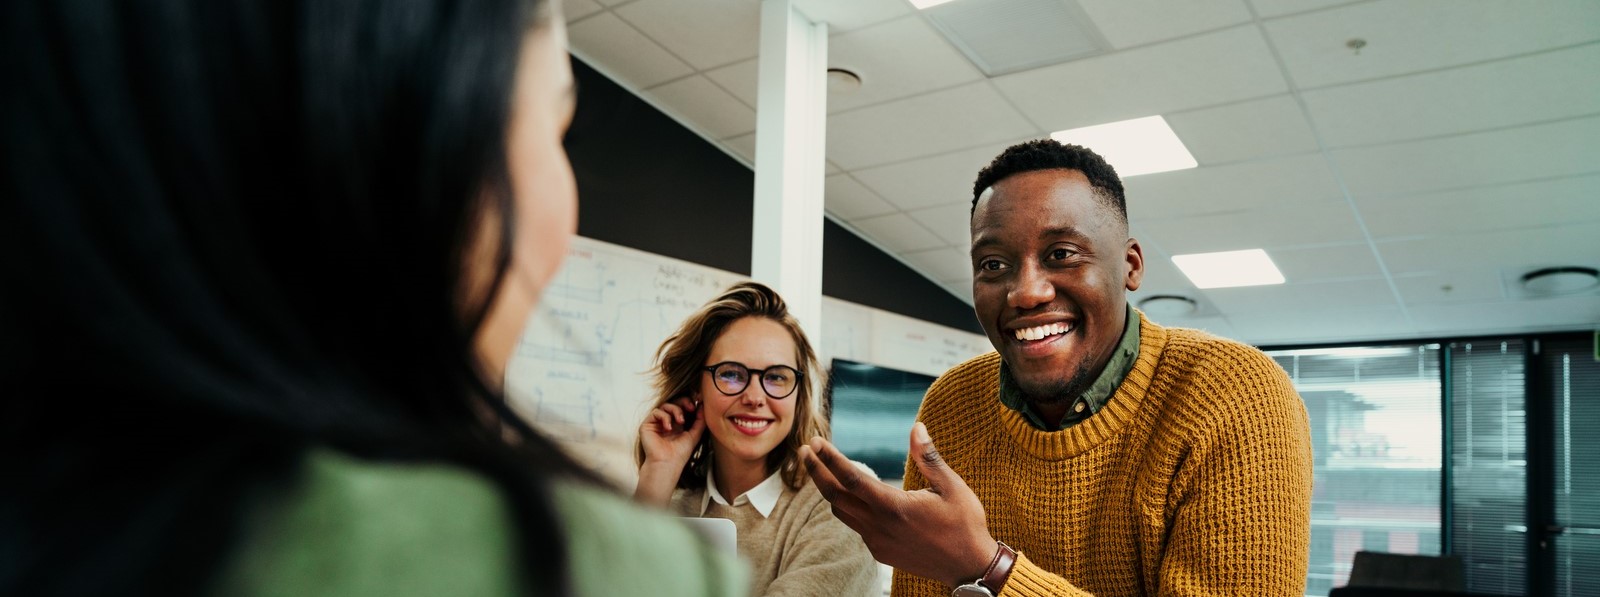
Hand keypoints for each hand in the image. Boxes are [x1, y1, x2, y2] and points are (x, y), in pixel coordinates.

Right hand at [639, 396, 704, 466]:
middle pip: (674, 403)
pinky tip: (668, 428)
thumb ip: (700, 421)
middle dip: (684, 402)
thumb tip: (703, 407)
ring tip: (680, 422)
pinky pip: (656, 412)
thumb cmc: (680, 453)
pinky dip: (664, 417)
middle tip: (691, 407)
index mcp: (677, 424)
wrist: (667, 463)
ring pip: (665, 405)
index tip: (698, 403)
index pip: (682, 407)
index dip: (689, 403)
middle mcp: (667, 422)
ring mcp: (656, 423)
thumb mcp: (694, 435)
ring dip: (675, 410)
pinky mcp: (647, 425)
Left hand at [801, 422, 996, 586]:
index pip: (851, 478)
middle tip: (805, 450)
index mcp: (895, 507)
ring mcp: (877, 541)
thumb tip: (916, 428)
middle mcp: (880, 526)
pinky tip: (853, 496)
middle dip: (816, 470)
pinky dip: (847, 508)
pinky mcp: (879, 552)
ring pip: (840, 512)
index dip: (830, 458)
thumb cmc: (965, 525)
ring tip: (822, 469)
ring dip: (828, 489)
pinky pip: (855, 526)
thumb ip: (929, 458)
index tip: (816, 442)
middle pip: (834, 495)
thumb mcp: (952, 487)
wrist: (968, 567)